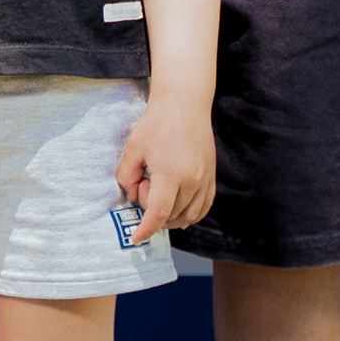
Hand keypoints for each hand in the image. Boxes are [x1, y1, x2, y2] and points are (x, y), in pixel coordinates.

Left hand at [113, 95, 214, 238]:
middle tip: (145, 186)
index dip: (145, 230)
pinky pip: (204, 206)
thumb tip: (134, 196)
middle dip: (154, 212)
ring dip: (172, 218)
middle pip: (172, 215)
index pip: (158, 214)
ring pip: (190, 215)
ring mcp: (205, 179)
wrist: (185, 102)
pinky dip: (191, 214)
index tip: (136, 238)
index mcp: (171, 174)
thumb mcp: (133, 149)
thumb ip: (127, 177)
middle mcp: (192, 180)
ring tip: (160, 198)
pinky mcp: (211, 175)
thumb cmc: (157, 122)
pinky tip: (179, 210)